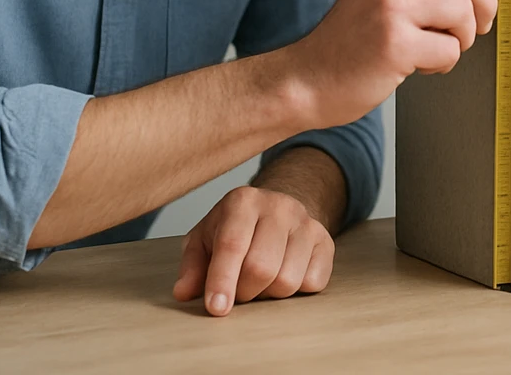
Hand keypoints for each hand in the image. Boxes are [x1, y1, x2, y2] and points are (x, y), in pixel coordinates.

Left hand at [173, 185, 333, 316]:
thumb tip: (184, 292)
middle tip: (237, 291)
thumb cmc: (233, 229)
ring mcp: (306, 222)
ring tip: (260, 282)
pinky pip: (313, 283)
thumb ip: (192, 266)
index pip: (232, 245)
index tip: (217, 308)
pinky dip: (296, 291)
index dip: (222, 280)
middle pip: (261, 268)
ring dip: (269, 294)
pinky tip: (284, 275)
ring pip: (288, 280)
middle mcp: (279, 206)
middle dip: (244, 292)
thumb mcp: (204, 240)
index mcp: (243, 201)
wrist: (275, 212)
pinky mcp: (326, 240)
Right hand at [290, 0, 510, 128]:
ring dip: (464, 39)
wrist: (310, 77)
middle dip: (487, 4)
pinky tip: (419, 65)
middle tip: (478, 27)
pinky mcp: (395, 43)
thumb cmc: (356, 38)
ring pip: (466, 13)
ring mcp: (392, 5)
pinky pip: (451, 51)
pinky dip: (444, 64)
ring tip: (438, 47)